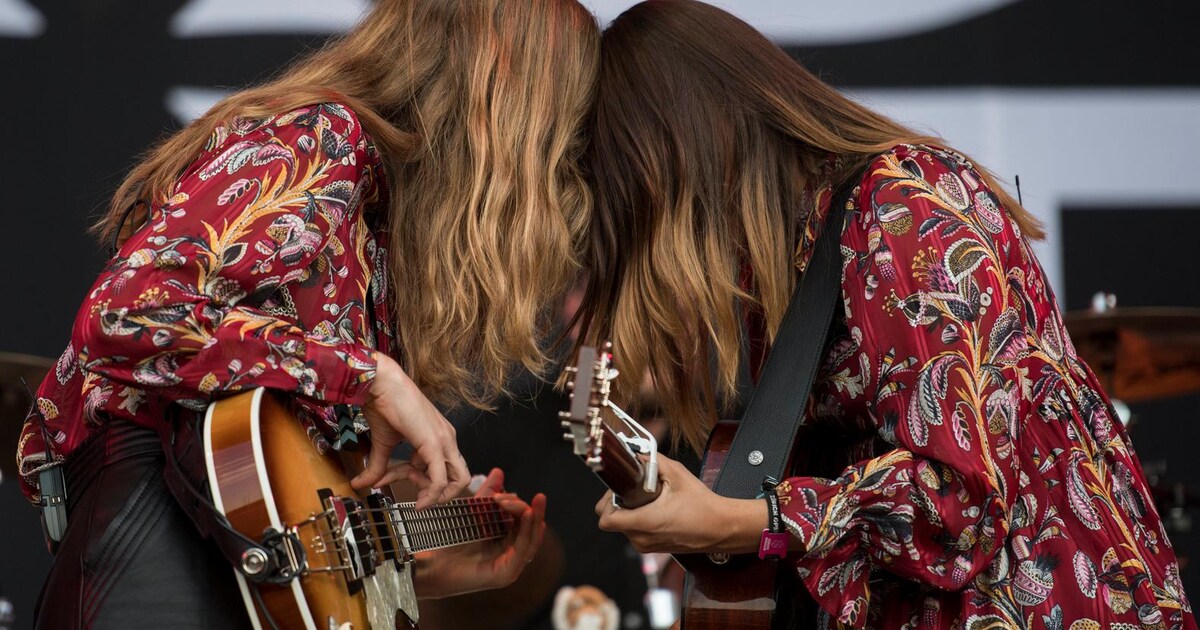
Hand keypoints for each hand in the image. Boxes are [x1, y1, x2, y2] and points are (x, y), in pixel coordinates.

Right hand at [351, 353, 468, 508]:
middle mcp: (447, 438)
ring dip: (431, 494)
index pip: (443, 469)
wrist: (381, 384)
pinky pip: (440, 478)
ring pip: (456, 480)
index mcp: (440, 437)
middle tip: (417, 498)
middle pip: (460, 477)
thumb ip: (378, 466)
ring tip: (406, 489)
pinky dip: (432, 494)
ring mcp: (444, 440)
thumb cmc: (384, 406)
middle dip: (440, 494)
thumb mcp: (383, 443)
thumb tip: (361, 485)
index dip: (424, 484)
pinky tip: (419, 501)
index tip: (403, 484)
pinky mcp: (435, 443)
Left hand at [413, 468, 546, 597]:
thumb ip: (487, 495)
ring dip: (534, 517)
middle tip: (511, 497)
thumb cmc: (450, 541)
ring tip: (536, 501)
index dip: (516, 504)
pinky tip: (528, 516)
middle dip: (526, 509)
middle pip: (530, 527)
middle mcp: (511, 553)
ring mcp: (511, 565)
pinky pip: (524, 550)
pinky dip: (528, 532)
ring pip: (532, 538)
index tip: (499, 495)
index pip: (522, 519)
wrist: (432, 564)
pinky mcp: (507, 574)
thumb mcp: (473, 513)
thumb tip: (499, 471)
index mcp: (506, 541)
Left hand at [594, 454, 767, 554]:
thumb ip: (654, 462)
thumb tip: (638, 454)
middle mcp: (642, 538)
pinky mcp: (653, 548)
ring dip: (630, 511)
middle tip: (636, 489)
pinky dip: (640, 519)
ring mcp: (647, 546)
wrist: (721, 528)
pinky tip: (656, 508)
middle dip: (619, 503)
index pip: (605, 520)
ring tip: (650, 499)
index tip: (619, 489)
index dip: (606, 502)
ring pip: (624, 526)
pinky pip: (636, 532)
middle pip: (613, 520)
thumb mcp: (678, 475)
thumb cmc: (703, 507)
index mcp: (645, 523)